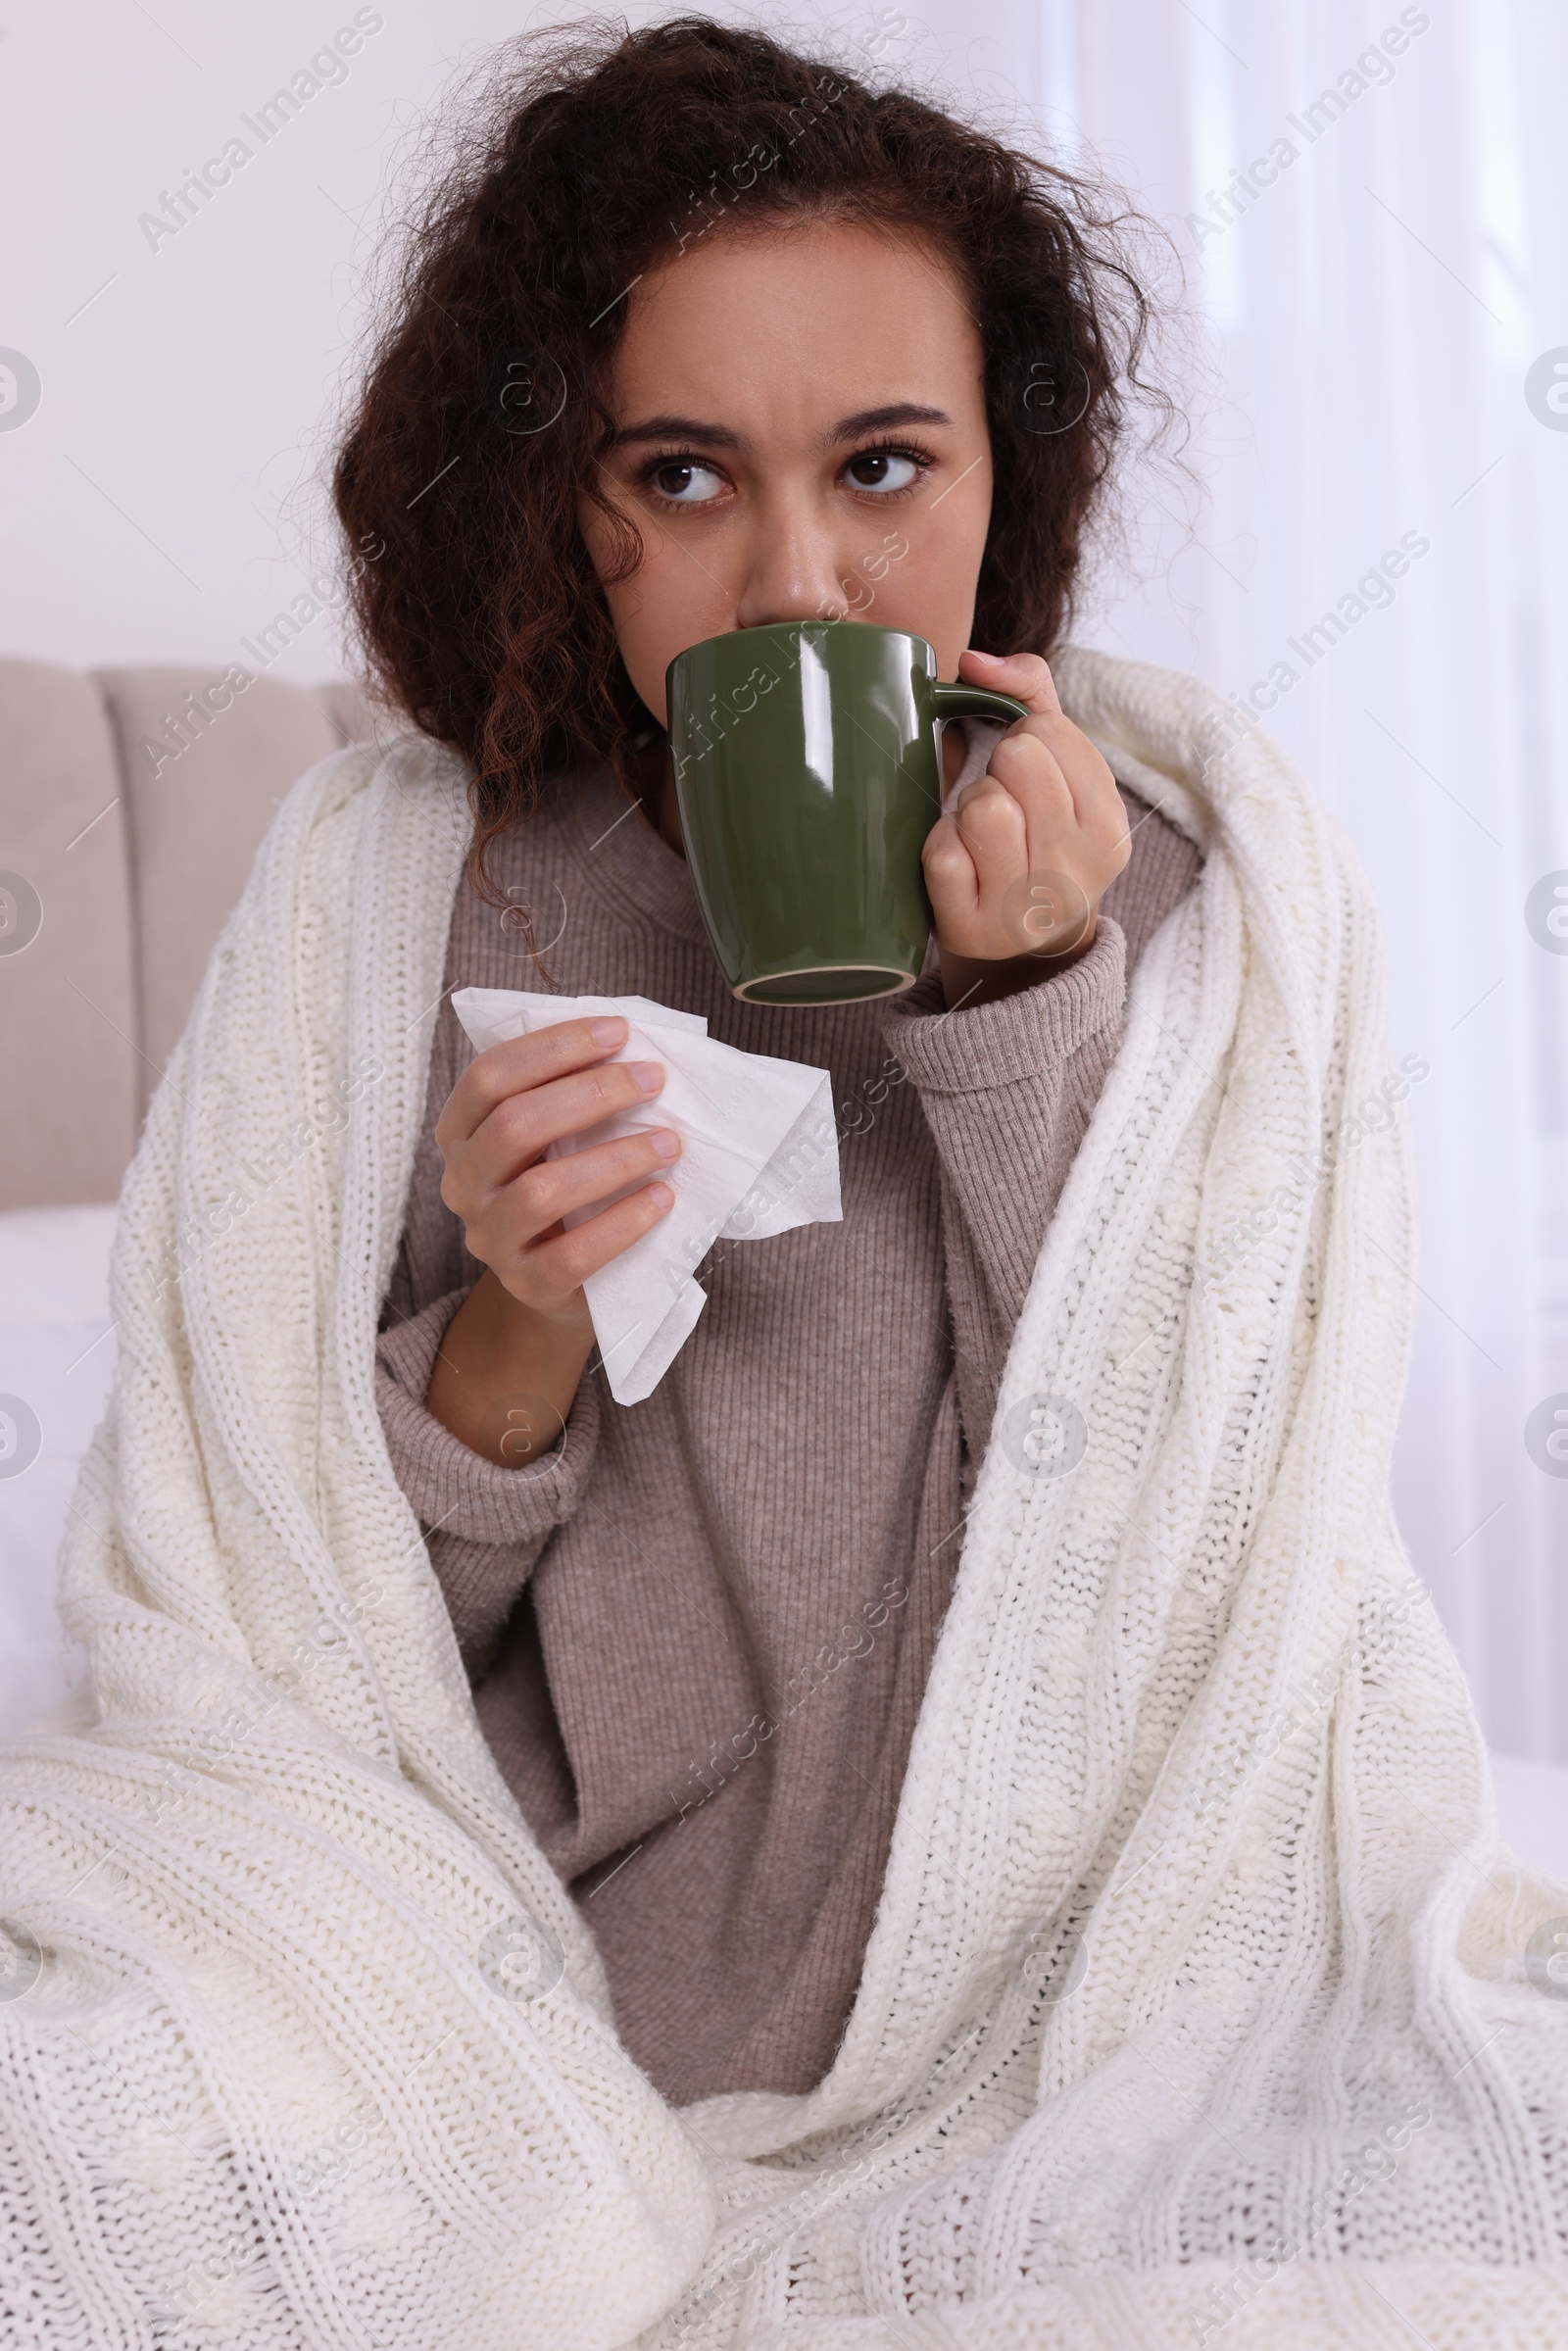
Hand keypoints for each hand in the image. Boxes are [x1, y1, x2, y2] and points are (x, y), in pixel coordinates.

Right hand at [425, 1016, 679, 1460]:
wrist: (561, 1283)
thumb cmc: (568, 1187)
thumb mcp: (555, 1137)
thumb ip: (571, 1094)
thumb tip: (634, 1048)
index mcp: (461, 1133)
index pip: (490, 1075)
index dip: (554, 1047)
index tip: (619, 1032)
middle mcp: (463, 1183)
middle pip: (514, 1125)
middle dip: (592, 1094)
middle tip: (652, 1080)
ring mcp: (490, 1238)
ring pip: (540, 1191)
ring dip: (614, 1159)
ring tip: (669, 1143)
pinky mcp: (528, 1285)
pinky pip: (572, 1255)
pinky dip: (623, 1223)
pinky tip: (662, 1198)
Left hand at [921, 649, 1130, 1010]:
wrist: (1020, 943)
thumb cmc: (1034, 836)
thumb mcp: (1056, 768)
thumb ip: (1030, 693)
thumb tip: (974, 660)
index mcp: (1108, 826)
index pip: (1049, 731)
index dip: (1022, 741)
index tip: (1026, 777)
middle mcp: (1078, 872)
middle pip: (1018, 761)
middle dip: (996, 771)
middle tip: (1001, 804)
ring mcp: (1027, 909)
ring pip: (982, 807)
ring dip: (966, 809)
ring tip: (979, 835)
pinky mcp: (974, 933)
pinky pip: (942, 855)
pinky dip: (938, 848)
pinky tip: (958, 866)